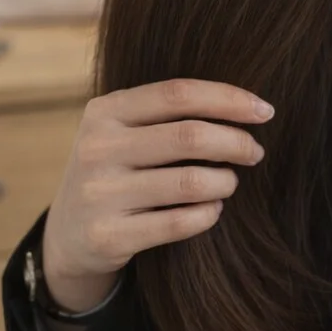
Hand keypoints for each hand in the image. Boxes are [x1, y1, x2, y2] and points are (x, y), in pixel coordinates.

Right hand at [41, 79, 273, 309]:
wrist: (66, 233)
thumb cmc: (114, 167)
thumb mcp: (123, 129)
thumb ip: (168, 111)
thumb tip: (247, 104)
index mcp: (105, 110)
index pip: (179, 93)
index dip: (229, 99)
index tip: (264, 111)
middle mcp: (97, 148)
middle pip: (189, 136)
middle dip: (236, 142)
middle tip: (255, 152)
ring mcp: (99, 194)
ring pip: (190, 182)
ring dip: (225, 182)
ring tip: (230, 181)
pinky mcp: (108, 237)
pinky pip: (179, 224)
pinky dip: (208, 215)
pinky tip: (213, 209)